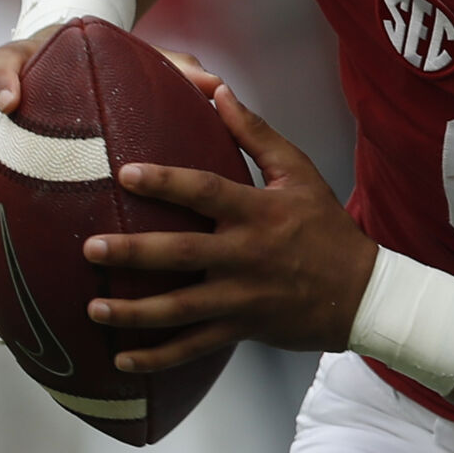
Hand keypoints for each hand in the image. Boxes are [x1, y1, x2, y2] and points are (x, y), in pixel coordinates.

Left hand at [79, 60, 378, 370]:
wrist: (362, 295)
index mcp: (257, 213)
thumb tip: (218, 91)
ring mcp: (242, 298)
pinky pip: (194, 347)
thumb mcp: (300, 174)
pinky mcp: (243, 329)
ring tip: (94, 309)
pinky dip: (158, 358)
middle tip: (90, 249)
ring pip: (181, 309)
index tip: (125, 174)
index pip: (206, 192)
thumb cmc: (327, 229)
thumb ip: (255, 134)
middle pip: (181, 254)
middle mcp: (246, 256)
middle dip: (134, 253)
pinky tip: (124, 361)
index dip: (165, 183)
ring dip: (135, 312)